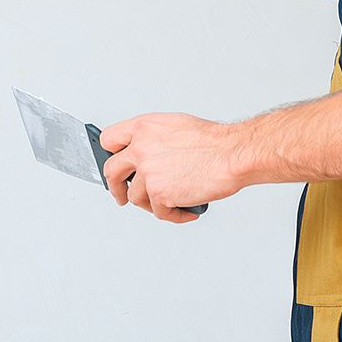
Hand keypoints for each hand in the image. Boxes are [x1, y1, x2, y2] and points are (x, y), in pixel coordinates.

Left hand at [98, 113, 245, 222]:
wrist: (231, 155)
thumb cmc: (212, 141)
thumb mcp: (175, 126)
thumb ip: (153, 138)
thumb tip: (146, 154)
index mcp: (144, 127)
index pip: (110, 139)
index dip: (111, 154)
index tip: (115, 165)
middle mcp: (141, 148)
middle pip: (112, 171)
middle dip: (116, 187)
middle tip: (121, 194)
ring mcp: (148, 172)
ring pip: (136, 197)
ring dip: (152, 204)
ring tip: (169, 204)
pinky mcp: (159, 194)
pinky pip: (160, 213)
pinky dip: (174, 215)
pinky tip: (186, 210)